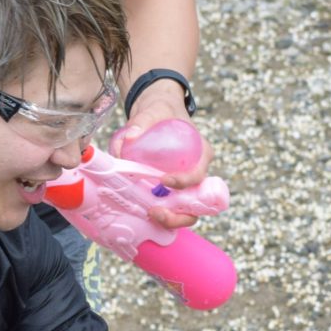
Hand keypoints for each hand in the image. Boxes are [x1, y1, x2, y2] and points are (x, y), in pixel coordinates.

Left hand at [112, 81, 211, 229]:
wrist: (156, 113)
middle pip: (198, 203)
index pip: (199, 174)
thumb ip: (141, 121)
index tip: (164, 180)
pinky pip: (168, 208)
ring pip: (185, 211)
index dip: (185, 182)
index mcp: (201, 153)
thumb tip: (129, 138)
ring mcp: (184, 185)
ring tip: (149, 215)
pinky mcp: (170, 192)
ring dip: (169, 220)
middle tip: (155, 211)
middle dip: (179, 214)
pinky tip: (139, 215)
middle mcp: (197, 172)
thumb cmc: (160, 111)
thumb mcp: (153, 111)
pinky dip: (157, 215)